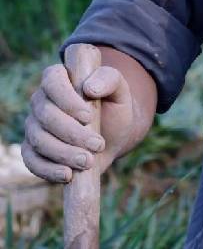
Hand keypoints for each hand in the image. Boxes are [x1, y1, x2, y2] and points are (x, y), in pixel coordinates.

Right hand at [21, 59, 135, 182]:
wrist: (112, 137)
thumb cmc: (114, 108)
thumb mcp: (120, 90)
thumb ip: (110, 79)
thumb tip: (90, 88)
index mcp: (59, 78)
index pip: (52, 80)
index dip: (67, 99)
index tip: (88, 116)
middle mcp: (42, 101)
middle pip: (46, 115)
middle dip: (73, 133)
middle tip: (98, 145)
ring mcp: (34, 126)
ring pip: (39, 140)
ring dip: (65, 153)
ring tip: (89, 161)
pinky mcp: (32, 150)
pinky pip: (32, 161)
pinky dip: (49, 170)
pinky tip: (68, 175)